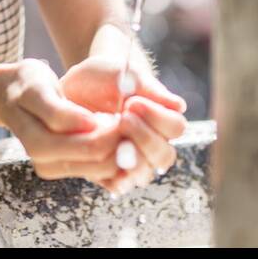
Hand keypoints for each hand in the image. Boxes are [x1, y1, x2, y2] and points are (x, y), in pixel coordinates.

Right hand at [0, 59, 125, 186]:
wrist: (7, 95)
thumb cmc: (24, 86)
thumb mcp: (37, 89)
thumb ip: (59, 111)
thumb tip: (89, 125)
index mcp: (39, 145)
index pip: (92, 147)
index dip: (117, 132)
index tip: (131, 110)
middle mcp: (46, 164)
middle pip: (101, 162)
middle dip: (123, 144)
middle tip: (135, 118)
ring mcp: (55, 169)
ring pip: (103, 169)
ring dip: (121, 150)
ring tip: (127, 122)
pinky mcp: (64, 167)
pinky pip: (97, 168)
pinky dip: (113, 153)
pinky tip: (117, 132)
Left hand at [59, 54, 187, 195]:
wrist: (77, 85)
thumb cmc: (107, 76)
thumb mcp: (126, 74)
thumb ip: (150, 88)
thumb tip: (179, 106)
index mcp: (163, 119)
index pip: (176, 127)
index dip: (157, 117)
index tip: (132, 102)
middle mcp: (153, 144)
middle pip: (164, 155)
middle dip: (144, 138)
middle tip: (122, 118)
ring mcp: (133, 161)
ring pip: (143, 174)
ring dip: (129, 158)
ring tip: (109, 137)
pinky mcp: (110, 173)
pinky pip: (118, 185)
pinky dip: (111, 176)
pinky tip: (100, 159)